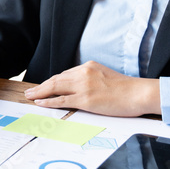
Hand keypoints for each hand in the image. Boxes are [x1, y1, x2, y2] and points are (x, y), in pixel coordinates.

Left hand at [24, 61, 161, 116]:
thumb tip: (78, 87)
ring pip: (55, 88)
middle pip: (56, 79)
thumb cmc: (126, 89)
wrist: (139, 93)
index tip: (44, 86)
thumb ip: (90, 78)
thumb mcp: (105, 76)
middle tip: (30, 91)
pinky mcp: (85, 99)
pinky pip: (61, 100)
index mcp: (88, 66)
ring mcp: (84, 86)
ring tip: (30, 96)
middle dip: (42, 86)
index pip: (65, 74)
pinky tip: (40, 102)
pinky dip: (48, 101)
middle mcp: (84, 73)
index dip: (52, 82)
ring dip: (40, 92)